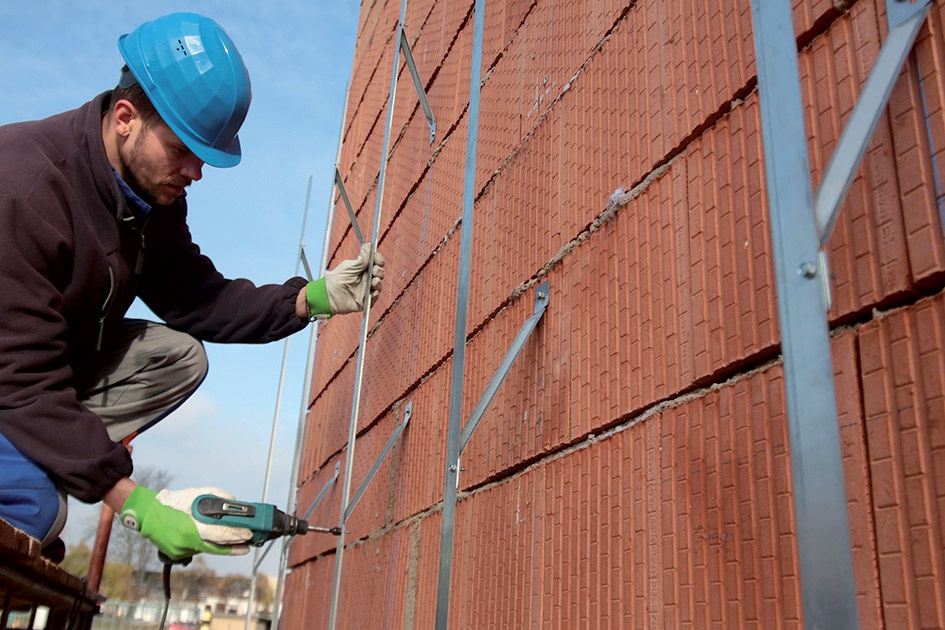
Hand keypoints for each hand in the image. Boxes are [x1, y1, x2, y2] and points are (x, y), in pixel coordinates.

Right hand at [120, 486, 251, 560]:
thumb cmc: (174, 502)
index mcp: (192, 528)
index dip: (236, 537)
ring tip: (235, 543)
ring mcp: (180, 551)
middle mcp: (187, 542)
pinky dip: (203, 544)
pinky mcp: (175, 554)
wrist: (147, 513)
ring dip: (220, 546)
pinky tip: (210, 540)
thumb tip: (233, 503)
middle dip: (234, 546)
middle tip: (247, 544)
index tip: (249, 536)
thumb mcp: (196, 493)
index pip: (220, 536)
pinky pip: (195, 550)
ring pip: (206, 549)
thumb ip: (216, 496)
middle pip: (216, 547)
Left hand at [323, 242, 385, 313]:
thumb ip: (363, 259)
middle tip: (374, 271)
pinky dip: (375, 294)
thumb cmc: (336, 279)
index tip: (378, 260)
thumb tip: (369, 245)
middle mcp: (366, 277)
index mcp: (363, 267)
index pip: (375, 261)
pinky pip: (375, 297)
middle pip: (379, 272)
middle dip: (379, 271)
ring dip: (379, 282)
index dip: (378, 260)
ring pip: (379, 284)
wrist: (329, 295)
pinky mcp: (366, 299)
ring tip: (373, 282)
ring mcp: (367, 288)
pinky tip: (372, 292)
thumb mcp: (350, 267)